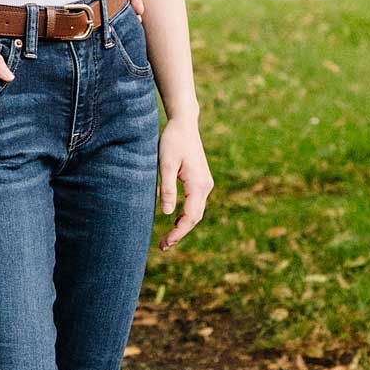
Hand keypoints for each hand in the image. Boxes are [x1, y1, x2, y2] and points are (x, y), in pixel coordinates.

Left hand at [158, 116, 212, 249]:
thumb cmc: (172, 141)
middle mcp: (206, 186)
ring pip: (196, 211)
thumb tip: (167, 213)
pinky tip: (175, 220)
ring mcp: (205, 183)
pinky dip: (186, 215)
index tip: (165, 244)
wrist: (184, 123)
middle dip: (180, 233)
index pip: (190, 217)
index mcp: (198, 184)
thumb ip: (167, 188)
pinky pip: (195, 203)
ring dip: (183, 225)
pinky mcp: (200, 180)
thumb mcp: (165, 164)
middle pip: (195, 217)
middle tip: (163, 246)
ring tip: (168, 238)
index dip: (178, 233)